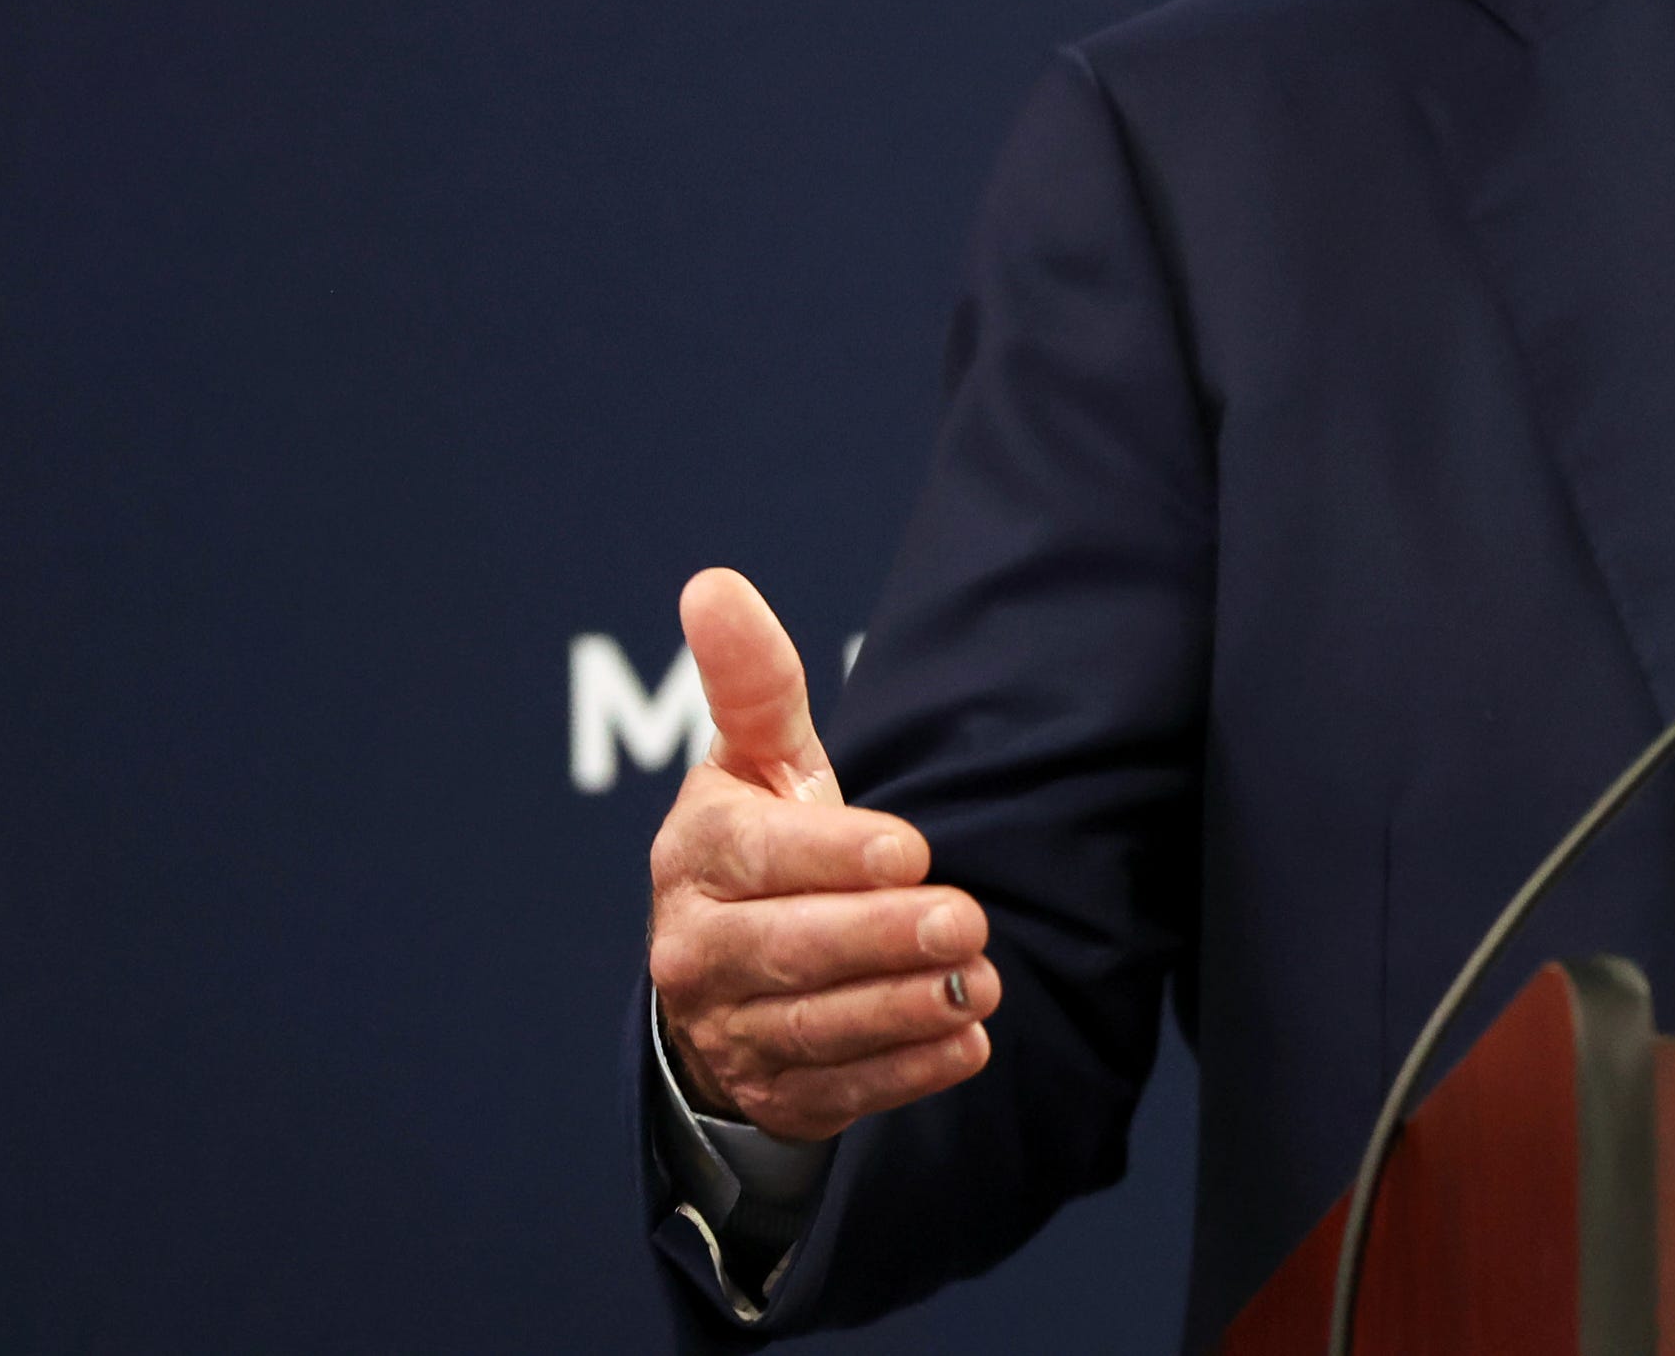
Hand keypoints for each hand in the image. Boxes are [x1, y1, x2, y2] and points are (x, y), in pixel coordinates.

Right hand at [646, 568, 997, 1141]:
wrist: (724, 968)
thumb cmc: (762, 839)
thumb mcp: (760, 758)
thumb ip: (753, 680)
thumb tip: (713, 584)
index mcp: (698, 854)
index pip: (763, 857)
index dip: (836, 856)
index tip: (912, 848)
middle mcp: (696, 948)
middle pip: (790, 949)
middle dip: (881, 938)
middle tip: (967, 921)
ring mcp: (727, 1028)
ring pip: (815, 1025)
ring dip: (902, 1010)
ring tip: (978, 983)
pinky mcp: (770, 1090)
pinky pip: (836, 1091)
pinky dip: (901, 1074)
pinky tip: (965, 1045)